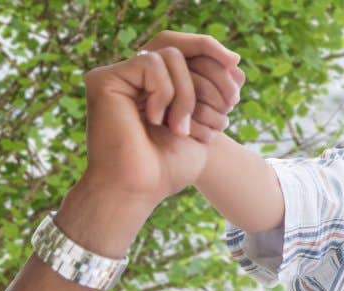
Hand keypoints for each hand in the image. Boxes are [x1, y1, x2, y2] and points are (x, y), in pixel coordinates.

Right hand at [80, 33, 241, 211]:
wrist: (139, 189)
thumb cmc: (167, 169)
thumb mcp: (202, 127)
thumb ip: (216, 96)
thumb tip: (239, 68)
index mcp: (154, 88)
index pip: (187, 53)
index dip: (214, 57)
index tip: (238, 89)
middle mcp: (135, 79)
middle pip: (182, 48)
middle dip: (213, 76)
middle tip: (227, 106)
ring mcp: (118, 77)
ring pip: (170, 55)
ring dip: (188, 94)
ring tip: (180, 128)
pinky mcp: (104, 79)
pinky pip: (151, 62)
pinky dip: (165, 92)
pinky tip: (157, 120)